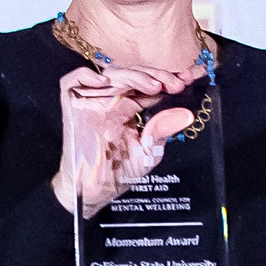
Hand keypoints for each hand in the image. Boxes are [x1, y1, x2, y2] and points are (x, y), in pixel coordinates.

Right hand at [52, 63, 198, 217]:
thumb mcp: (148, 151)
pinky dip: (86, 76)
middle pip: (134, 74)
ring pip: (112, 74)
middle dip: (157, 74)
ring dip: (134, 75)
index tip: (192, 76)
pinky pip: (73, 82)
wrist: (94, 191)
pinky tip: (106, 82)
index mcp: (130, 107)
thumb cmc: (118, 172)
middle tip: (176, 83)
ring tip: (155, 85)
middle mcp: (112, 100)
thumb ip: (163, 130)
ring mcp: (92, 101)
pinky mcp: (73, 106)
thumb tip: (186, 114)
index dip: (170, 77)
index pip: (150, 85)